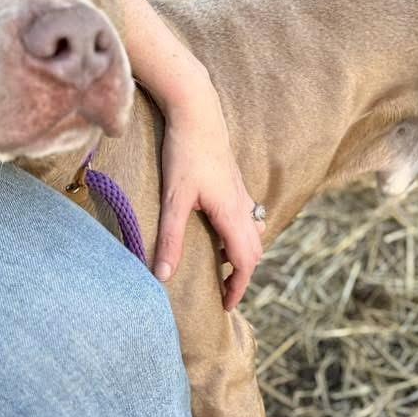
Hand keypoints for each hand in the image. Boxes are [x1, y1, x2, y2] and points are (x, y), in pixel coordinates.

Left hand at [153, 75, 264, 310]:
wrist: (197, 111)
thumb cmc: (185, 153)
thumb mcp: (174, 199)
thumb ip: (170, 239)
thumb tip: (163, 275)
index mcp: (232, 214)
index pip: (245, 262)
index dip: (238, 287)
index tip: (225, 305)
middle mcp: (243, 206)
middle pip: (254, 250)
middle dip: (242, 274)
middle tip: (223, 290)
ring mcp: (241, 192)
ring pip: (252, 232)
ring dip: (241, 252)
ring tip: (219, 264)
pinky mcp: (234, 181)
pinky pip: (246, 216)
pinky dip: (238, 233)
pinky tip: (217, 228)